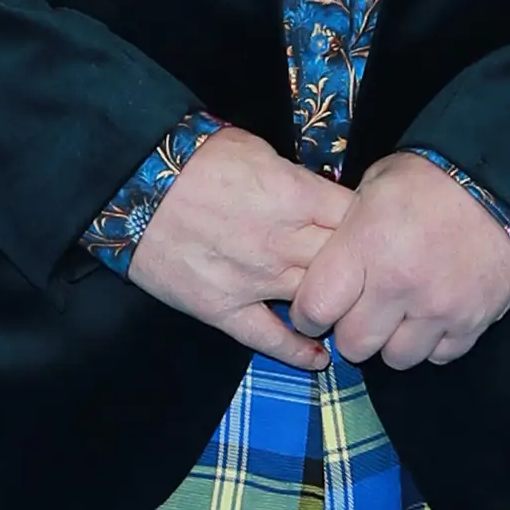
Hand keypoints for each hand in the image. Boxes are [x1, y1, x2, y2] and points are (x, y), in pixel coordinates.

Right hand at [127, 127, 353, 368]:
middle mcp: (284, 242)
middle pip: (347, 265)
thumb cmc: (196, 157)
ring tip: (353, 317)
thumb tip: (323, 198)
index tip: (376, 234)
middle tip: (371, 278)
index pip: (357, 219)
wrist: (133, 183)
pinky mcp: (223, 308)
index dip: (372, 227)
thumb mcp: (258, 149)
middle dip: (364, 271)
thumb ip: (297, 179)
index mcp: (297, 196)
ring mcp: (255, 280)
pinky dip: (297, 351)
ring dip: (338, 310)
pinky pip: (268, 337)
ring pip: (317, 302)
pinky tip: (320, 360)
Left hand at [291, 155, 509, 369]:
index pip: (314, 309)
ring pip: (397, 358)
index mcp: (367, 247)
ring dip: (394, 340)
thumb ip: (347, 230)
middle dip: (352, 329)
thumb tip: (329, 261)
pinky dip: (434, 341)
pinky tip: (435, 313)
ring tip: (403, 312)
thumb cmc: (435, 178)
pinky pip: (439, 355)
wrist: (507, 183)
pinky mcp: (473, 322)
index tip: (318, 306)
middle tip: (364, 308)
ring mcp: (439, 309)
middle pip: (353, 344)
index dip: (309, 312)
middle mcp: (399, 286)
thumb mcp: (375, 186)